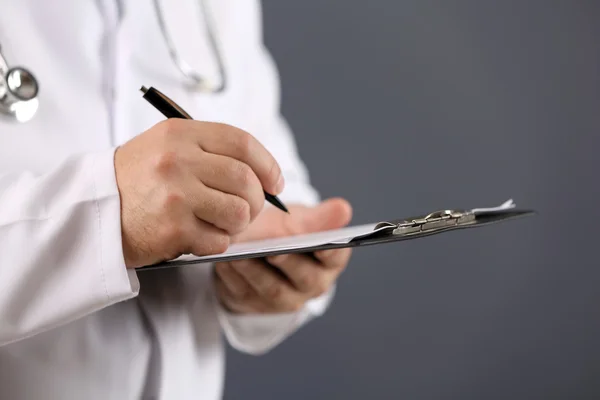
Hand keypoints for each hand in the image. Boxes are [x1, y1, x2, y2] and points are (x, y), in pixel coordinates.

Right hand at [114, 119, 283, 267]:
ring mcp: (176, 195)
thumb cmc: (137, 182)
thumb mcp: (167, 148)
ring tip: (218, 223)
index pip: (242, 142)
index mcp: (179, 134)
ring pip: (240, 213)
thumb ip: (211, 152)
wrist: (94, 213)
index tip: (275, 183)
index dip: (267, 165)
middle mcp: (178, 160)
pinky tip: (197, 237)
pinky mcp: (174, 228)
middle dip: (256, 201)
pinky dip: (216, 243)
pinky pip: (221, 241)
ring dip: (237, 225)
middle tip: (248, 210)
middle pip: (246, 181)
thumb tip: (264, 174)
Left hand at [214, 198, 352, 313]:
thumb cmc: (283, 231)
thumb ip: (319, 217)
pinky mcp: (255, 305)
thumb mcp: (300, 221)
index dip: (330, 251)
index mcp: (329, 261)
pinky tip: (225, 262)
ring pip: (272, 290)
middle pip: (304, 278)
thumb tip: (343, 208)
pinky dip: (234, 278)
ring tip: (240, 255)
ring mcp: (284, 300)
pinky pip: (244, 294)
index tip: (321, 243)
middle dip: (288, 263)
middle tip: (273, 251)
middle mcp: (312, 285)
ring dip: (255, 272)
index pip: (335, 256)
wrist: (256, 248)